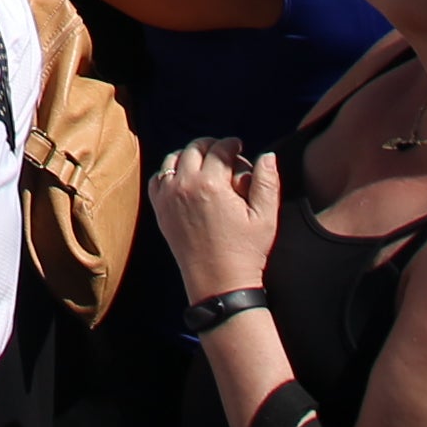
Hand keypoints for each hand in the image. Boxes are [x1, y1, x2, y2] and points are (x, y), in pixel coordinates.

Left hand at [149, 136, 281, 293]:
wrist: (219, 283)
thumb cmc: (245, 252)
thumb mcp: (265, 217)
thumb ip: (267, 182)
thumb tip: (267, 156)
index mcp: (211, 184)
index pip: (219, 149)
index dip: (231, 144)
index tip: (238, 145)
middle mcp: (185, 186)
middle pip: (194, 149)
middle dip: (210, 145)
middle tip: (222, 150)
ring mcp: (169, 198)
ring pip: (173, 159)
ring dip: (188, 155)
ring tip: (204, 161)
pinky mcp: (161, 211)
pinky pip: (158, 179)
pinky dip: (169, 173)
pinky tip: (183, 178)